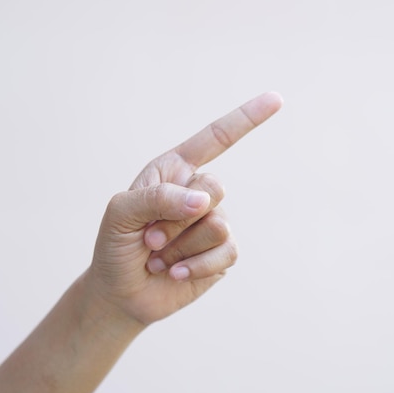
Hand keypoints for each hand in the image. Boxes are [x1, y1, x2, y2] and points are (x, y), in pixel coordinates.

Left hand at [86, 92, 282, 326]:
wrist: (121, 293)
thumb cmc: (116, 246)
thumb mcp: (121, 213)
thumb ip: (159, 198)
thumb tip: (206, 202)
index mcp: (175, 170)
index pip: (216, 139)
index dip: (246, 118)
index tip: (277, 99)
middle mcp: (198, 192)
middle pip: (215, 187)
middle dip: (176, 218)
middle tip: (149, 237)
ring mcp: (213, 224)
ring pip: (218, 225)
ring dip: (180, 246)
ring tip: (159, 257)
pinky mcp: (222, 254)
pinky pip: (226, 252)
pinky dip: (196, 266)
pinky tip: (176, 272)